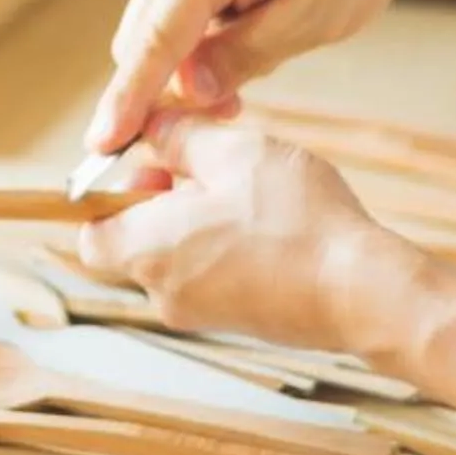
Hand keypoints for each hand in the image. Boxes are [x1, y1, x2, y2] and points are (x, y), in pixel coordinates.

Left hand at [77, 117, 422, 353]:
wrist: (365, 292)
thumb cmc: (295, 220)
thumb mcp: (232, 151)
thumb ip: (178, 136)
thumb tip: (152, 131)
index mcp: (146, 250)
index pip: (90, 234)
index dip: (106, 198)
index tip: (145, 167)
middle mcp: (165, 292)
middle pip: (136, 242)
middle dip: (162, 201)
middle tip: (205, 169)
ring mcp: (205, 314)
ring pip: (179, 258)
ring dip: (200, 222)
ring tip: (247, 192)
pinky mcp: (242, 323)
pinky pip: (215, 277)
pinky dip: (228, 249)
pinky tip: (272, 224)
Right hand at [85, 0, 425, 150]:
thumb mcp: (311, 17)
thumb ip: (243, 56)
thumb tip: (186, 92)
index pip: (152, 42)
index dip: (125, 99)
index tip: (100, 145)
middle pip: (139, 40)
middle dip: (158, 92)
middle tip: (211, 130)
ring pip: (154, 30)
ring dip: (180, 71)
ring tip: (237, 96)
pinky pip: (174, 14)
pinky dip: (193, 48)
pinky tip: (238, 59)